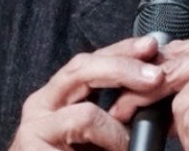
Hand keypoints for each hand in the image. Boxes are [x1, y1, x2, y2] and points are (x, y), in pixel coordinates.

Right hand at [9, 36, 164, 150]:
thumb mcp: (104, 133)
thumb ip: (119, 111)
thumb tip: (155, 88)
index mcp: (60, 97)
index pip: (92, 61)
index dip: (122, 50)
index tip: (153, 47)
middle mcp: (43, 104)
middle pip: (83, 68)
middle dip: (124, 67)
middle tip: (157, 76)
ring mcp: (34, 126)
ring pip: (86, 110)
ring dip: (118, 128)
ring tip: (130, 142)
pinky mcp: (31, 144)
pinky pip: (81, 133)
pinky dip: (108, 139)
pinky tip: (119, 147)